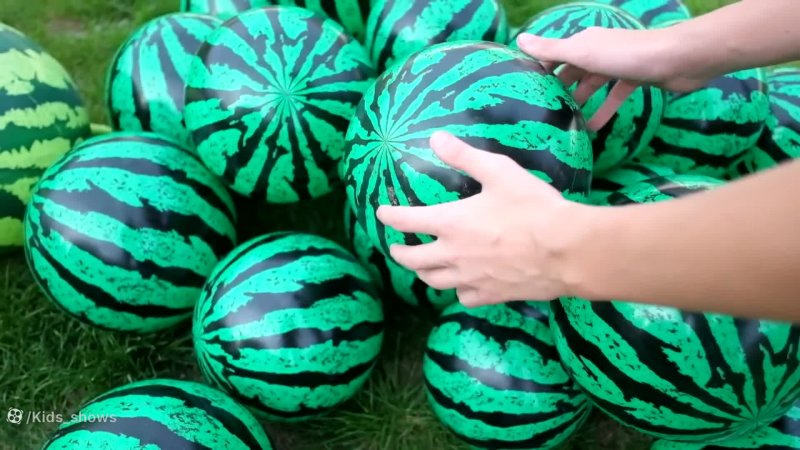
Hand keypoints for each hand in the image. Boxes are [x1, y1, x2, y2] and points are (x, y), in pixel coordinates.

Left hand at [376, 132, 591, 307]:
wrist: (566, 251)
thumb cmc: (534, 207)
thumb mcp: (499, 172)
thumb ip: (465, 156)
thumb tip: (435, 138)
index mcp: (451, 223)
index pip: (407, 221)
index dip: (390, 216)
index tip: (381, 213)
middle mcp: (453, 255)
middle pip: (412, 260)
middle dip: (399, 252)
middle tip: (395, 248)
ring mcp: (470, 278)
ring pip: (434, 281)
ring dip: (423, 273)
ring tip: (422, 268)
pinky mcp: (490, 295)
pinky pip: (463, 297)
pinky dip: (457, 290)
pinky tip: (462, 285)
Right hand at [516, 28, 711, 129]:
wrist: (677, 60)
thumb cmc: (627, 55)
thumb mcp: (583, 53)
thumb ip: (551, 50)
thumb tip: (519, 38)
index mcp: (584, 42)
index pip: (555, 54)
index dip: (540, 69)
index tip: (525, 90)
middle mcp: (598, 51)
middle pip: (572, 70)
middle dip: (558, 89)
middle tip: (542, 112)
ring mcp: (617, 65)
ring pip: (592, 85)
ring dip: (579, 102)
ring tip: (564, 123)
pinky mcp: (634, 79)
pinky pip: (613, 97)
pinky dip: (603, 111)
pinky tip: (593, 129)